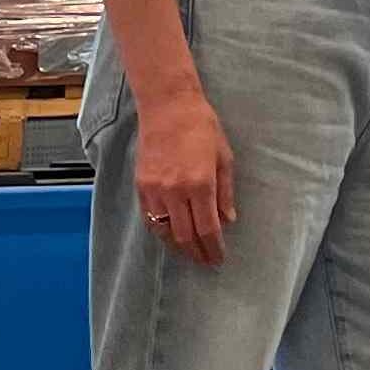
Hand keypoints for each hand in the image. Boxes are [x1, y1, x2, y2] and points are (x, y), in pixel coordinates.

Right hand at [134, 89, 236, 265]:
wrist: (168, 107)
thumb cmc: (202, 127)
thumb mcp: (224, 157)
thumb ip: (225, 192)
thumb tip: (228, 220)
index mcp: (201, 184)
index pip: (208, 228)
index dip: (214, 248)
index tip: (219, 258)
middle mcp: (175, 191)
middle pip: (185, 236)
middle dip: (197, 253)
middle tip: (206, 261)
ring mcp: (155, 190)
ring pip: (164, 231)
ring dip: (178, 246)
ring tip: (190, 252)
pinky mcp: (141, 186)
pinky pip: (150, 218)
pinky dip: (161, 230)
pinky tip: (171, 234)